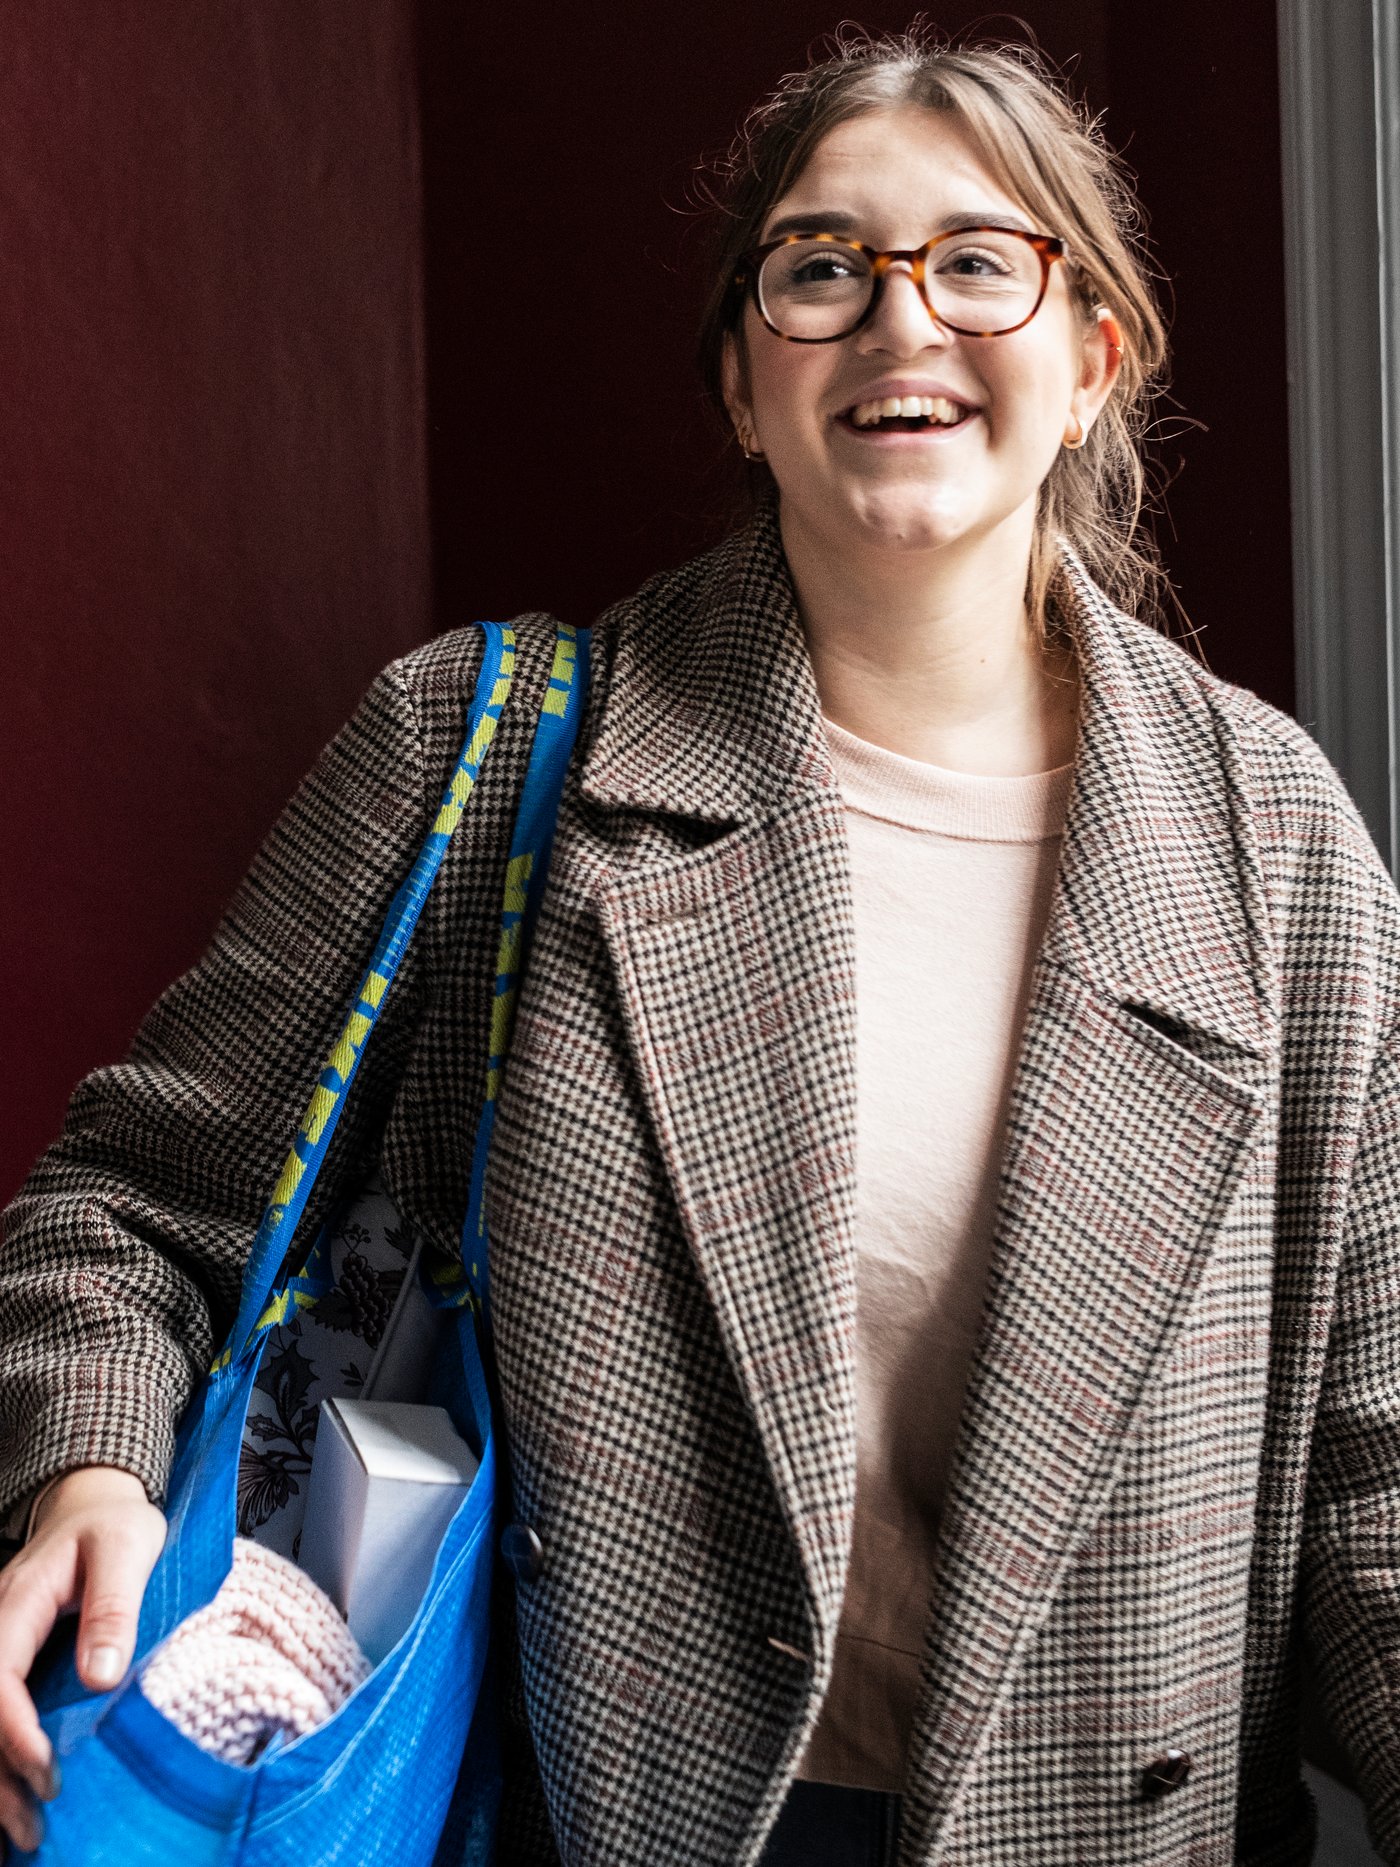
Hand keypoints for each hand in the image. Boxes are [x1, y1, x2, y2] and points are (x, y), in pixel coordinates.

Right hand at [0, 1467, 165, 1854]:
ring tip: (26, 1831)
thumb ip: (113, 1607)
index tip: (48, 1771)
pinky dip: (2, 1758)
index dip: (14, 1732)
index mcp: (16, 1603)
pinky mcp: (9, 1662)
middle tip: (35, 1824)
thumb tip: (101, 1674)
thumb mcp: (127, 1549)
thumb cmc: (114, 1525)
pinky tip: (18, 1798)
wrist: (94, 1503)